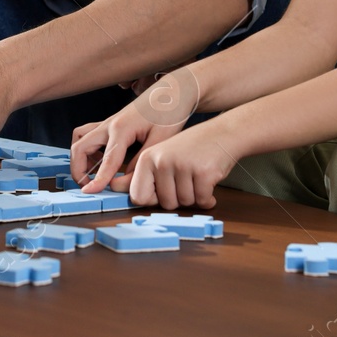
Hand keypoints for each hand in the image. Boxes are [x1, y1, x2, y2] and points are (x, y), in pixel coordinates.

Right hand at [71, 67, 198, 191]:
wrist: (172, 92)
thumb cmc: (169, 113)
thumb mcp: (160, 140)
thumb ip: (141, 162)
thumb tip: (126, 183)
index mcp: (121, 128)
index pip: (107, 160)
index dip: (98, 179)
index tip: (90, 192)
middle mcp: (109, 124)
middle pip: (80, 146)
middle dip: (78, 168)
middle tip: (87, 185)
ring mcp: (108, 122)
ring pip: (80, 138)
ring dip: (79, 156)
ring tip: (91, 172)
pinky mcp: (111, 123)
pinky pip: (88, 134)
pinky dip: (86, 148)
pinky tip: (101, 159)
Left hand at [125, 118, 242, 210]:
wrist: (224, 132)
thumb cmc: (191, 149)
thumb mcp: (162, 157)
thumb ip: (140, 175)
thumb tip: (113, 188)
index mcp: (147, 158)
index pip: (137, 196)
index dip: (152, 199)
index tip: (163, 190)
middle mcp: (161, 161)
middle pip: (164, 203)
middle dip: (178, 198)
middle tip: (186, 178)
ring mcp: (181, 166)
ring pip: (184, 203)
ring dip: (194, 196)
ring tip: (197, 176)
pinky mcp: (202, 172)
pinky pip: (202, 200)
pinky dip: (208, 198)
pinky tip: (209, 182)